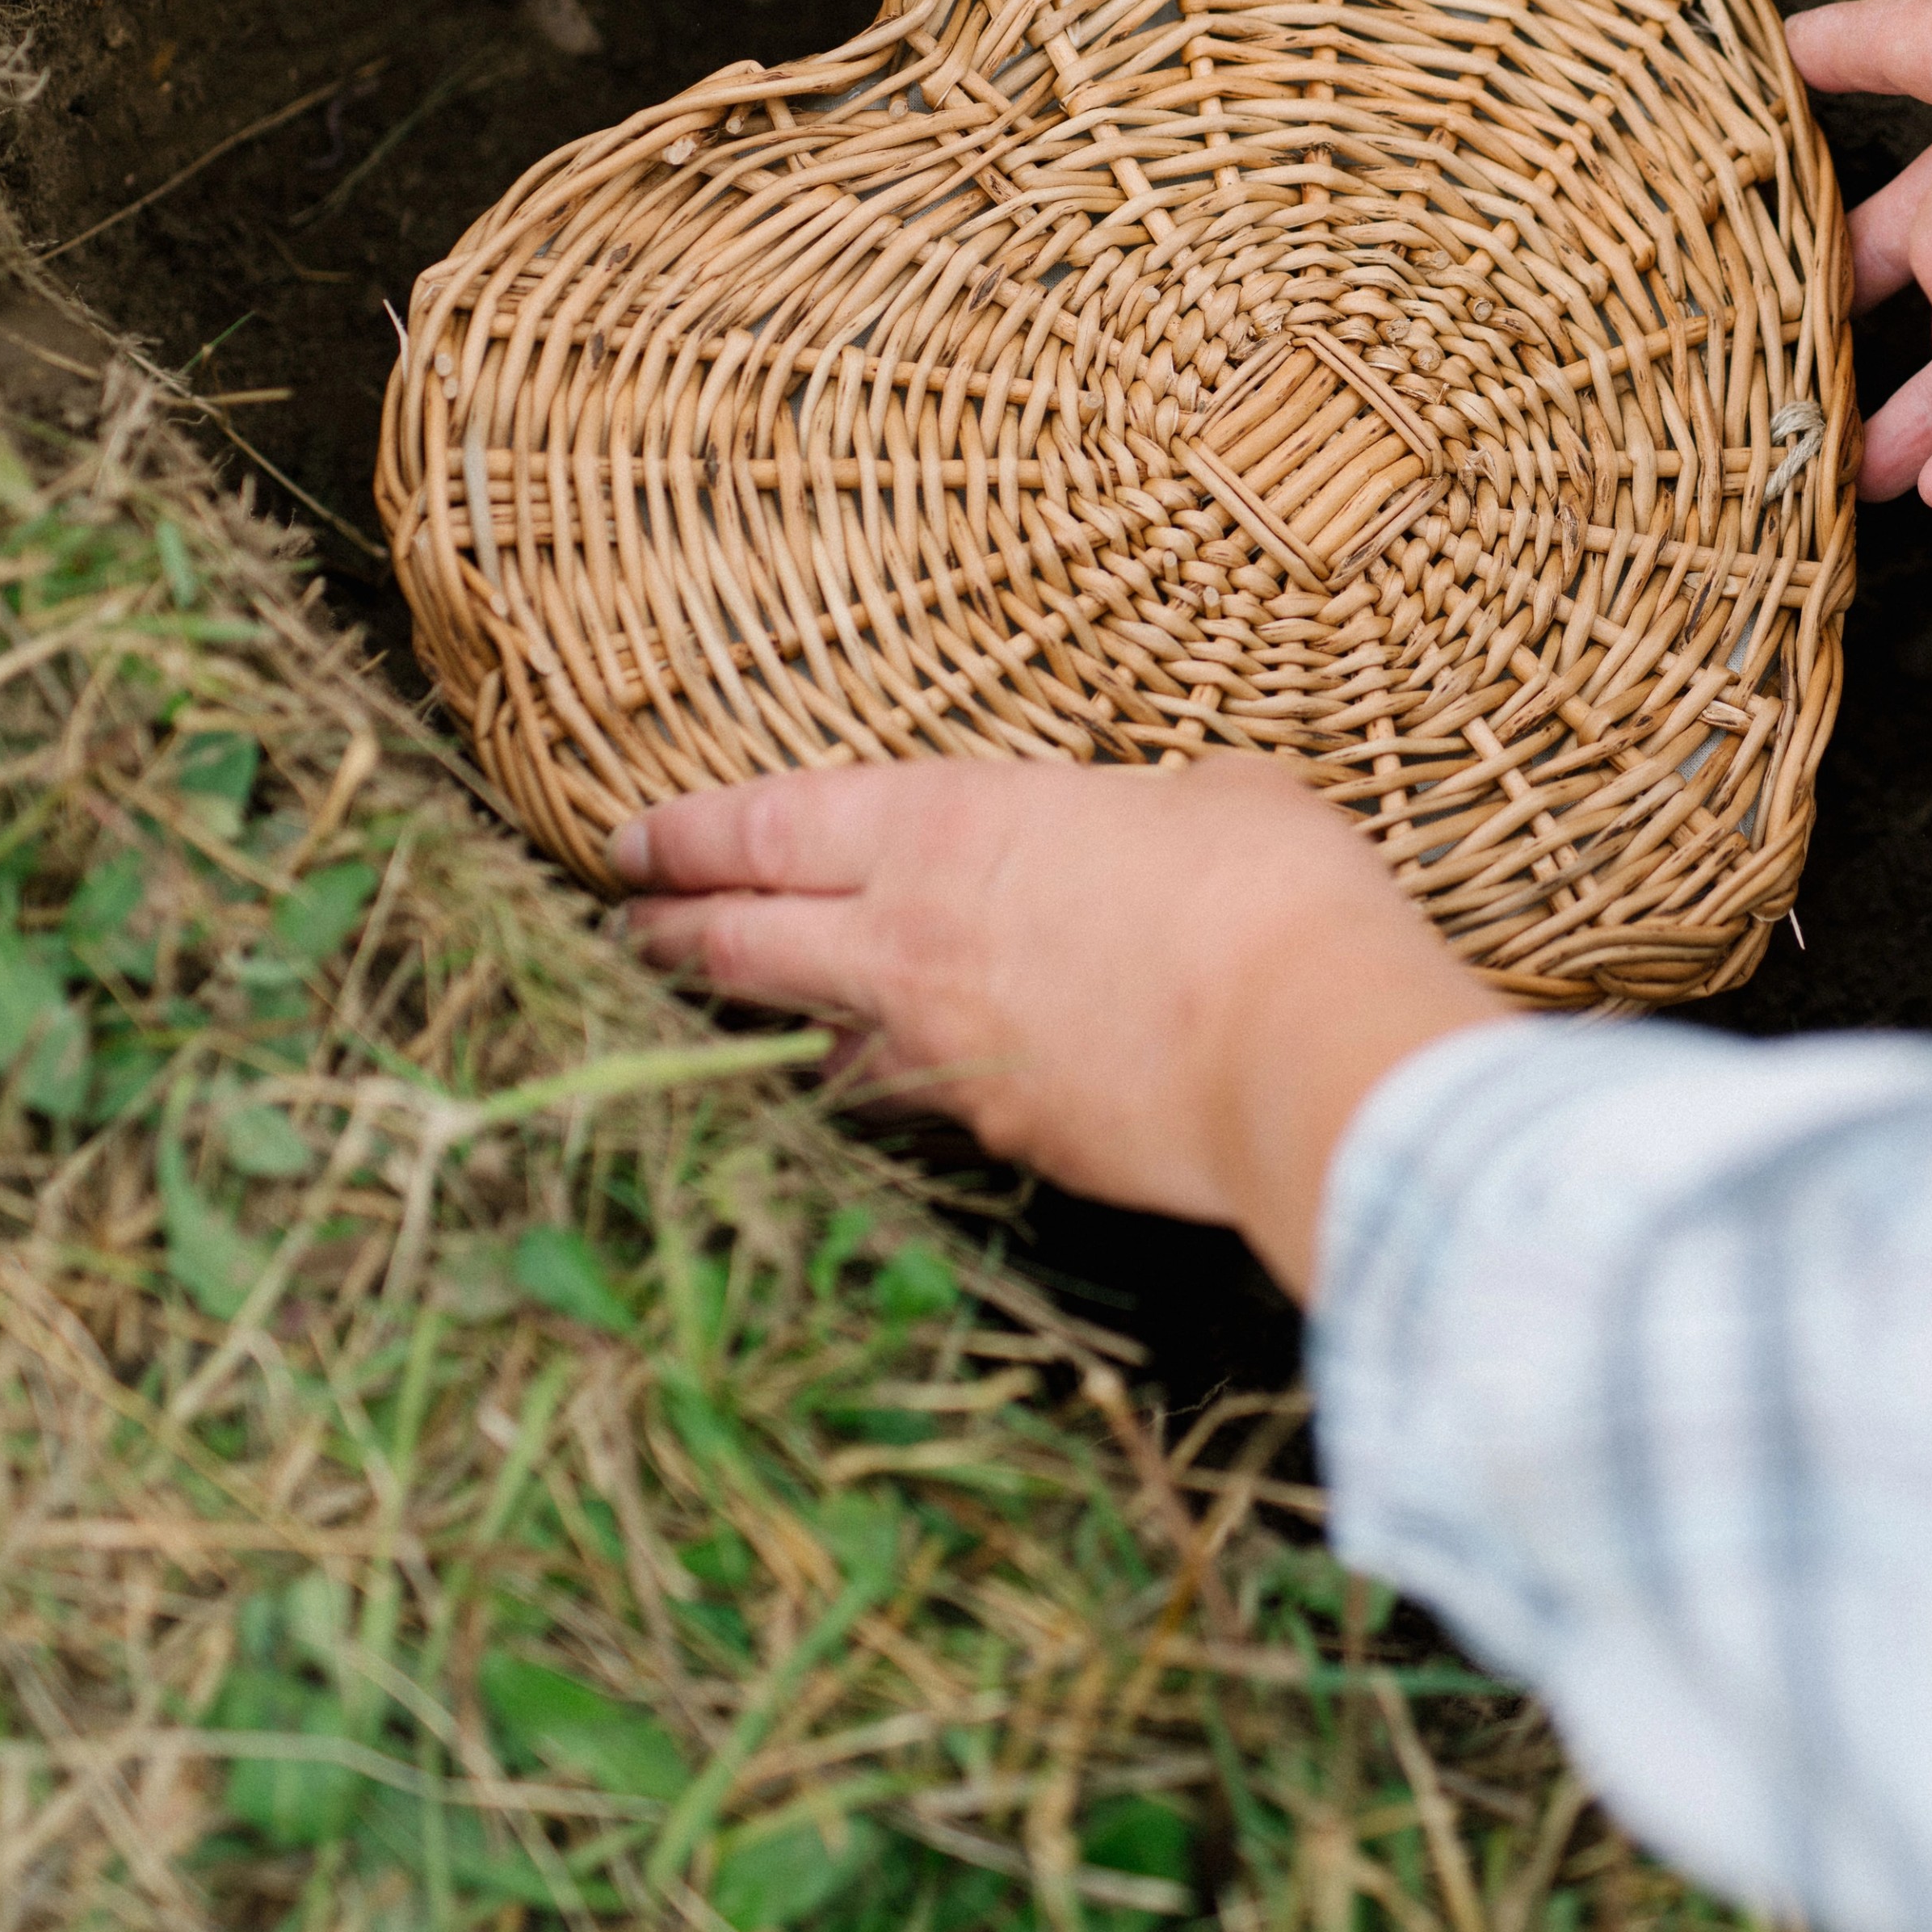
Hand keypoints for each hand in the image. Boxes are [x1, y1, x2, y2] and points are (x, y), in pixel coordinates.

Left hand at [613, 755, 1512, 1297]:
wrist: (1301, 1044)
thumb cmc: (1264, 887)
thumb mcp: (1208, 794)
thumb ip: (1138, 813)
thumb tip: (1152, 832)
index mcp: (945, 826)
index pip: (765, 827)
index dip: (686, 836)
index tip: (631, 844)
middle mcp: (910, 940)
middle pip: (743, 944)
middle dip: (673, 934)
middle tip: (630, 930)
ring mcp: (946, 1052)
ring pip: (814, 1042)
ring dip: (771, 1028)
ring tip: (748, 1019)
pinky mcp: (1002, 1137)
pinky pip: (916, 1106)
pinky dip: (895, 1090)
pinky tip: (905, 1087)